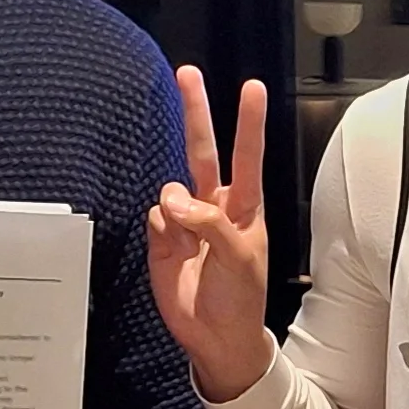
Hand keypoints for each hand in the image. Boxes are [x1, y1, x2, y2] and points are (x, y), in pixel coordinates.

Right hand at [148, 69, 277, 403]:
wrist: (214, 336)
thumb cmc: (239, 297)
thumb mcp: (237, 258)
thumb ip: (209, 222)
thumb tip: (173, 198)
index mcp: (244, 206)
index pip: (247, 155)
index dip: (248, 122)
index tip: (253, 88)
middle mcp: (214, 204)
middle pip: (202, 149)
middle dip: (195, 112)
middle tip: (187, 72)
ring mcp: (185, 218)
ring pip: (171, 188)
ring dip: (177, 211)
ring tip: (190, 244)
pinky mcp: (162, 236)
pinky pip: (155, 217)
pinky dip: (163, 232)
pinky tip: (175, 254)